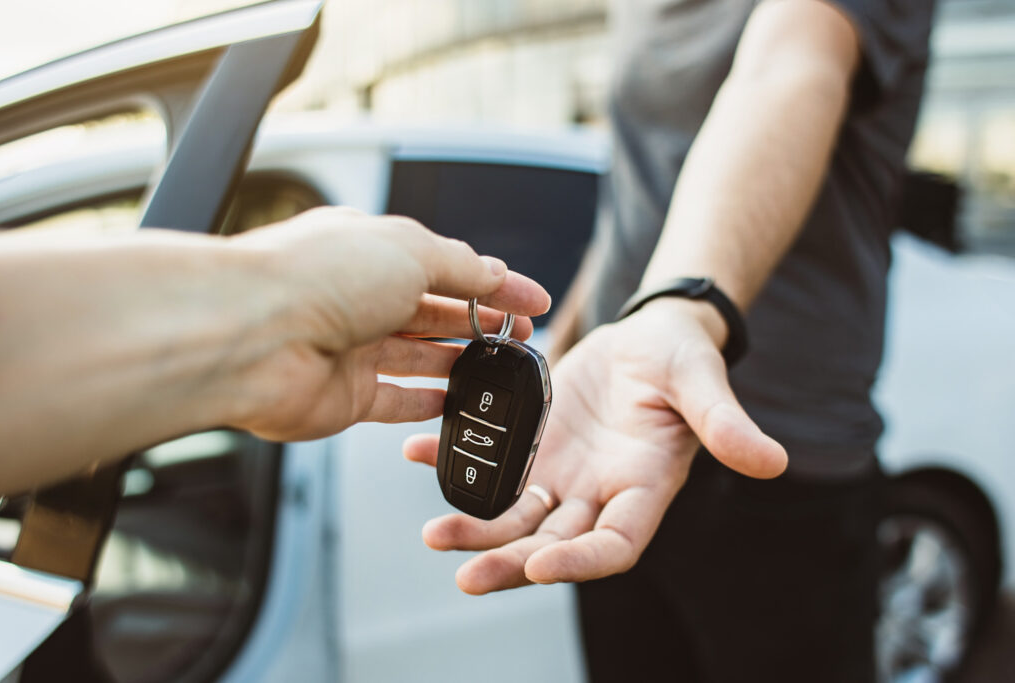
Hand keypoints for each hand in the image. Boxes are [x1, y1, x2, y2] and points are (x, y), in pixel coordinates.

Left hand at [225, 207, 550, 440]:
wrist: (252, 336)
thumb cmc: (315, 278)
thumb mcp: (410, 251)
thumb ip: (460, 267)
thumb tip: (494, 273)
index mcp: (372, 250)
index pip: (448, 266)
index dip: (497, 283)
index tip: (533, 300)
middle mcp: (360, 297)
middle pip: (436, 312)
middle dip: (483, 324)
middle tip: (523, 338)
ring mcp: (352, 348)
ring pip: (420, 357)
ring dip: (461, 363)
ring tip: (500, 371)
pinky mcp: (345, 396)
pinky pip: (396, 401)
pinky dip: (427, 404)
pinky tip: (454, 404)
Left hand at [404, 298, 786, 593]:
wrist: (646, 337)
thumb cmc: (682, 360)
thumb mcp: (701, 383)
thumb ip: (725, 424)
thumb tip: (773, 462)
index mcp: (642, 489)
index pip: (614, 545)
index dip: (579, 561)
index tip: (540, 565)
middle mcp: (596, 493)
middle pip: (552, 542)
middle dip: (509, 560)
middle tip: (464, 572)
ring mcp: (560, 472)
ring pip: (513, 513)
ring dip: (475, 525)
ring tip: (434, 533)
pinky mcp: (532, 443)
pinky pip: (490, 459)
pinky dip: (453, 458)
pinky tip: (415, 453)